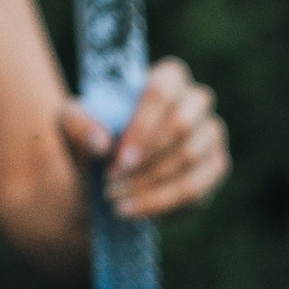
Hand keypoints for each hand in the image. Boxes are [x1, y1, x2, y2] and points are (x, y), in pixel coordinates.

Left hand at [59, 57, 228, 221]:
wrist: (108, 180)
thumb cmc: (94, 142)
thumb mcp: (72, 128)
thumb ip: (77, 125)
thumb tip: (101, 142)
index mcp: (167, 77)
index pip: (161, 90)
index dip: (142, 126)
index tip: (116, 158)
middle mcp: (196, 100)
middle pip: (182, 124)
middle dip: (145, 159)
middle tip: (111, 183)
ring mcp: (212, 133)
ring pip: (188, 159)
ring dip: (149, 184)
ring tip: (115, 200)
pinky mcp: (216, 166)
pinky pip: (196, 188)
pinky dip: (161, 203)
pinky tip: (134, 211)